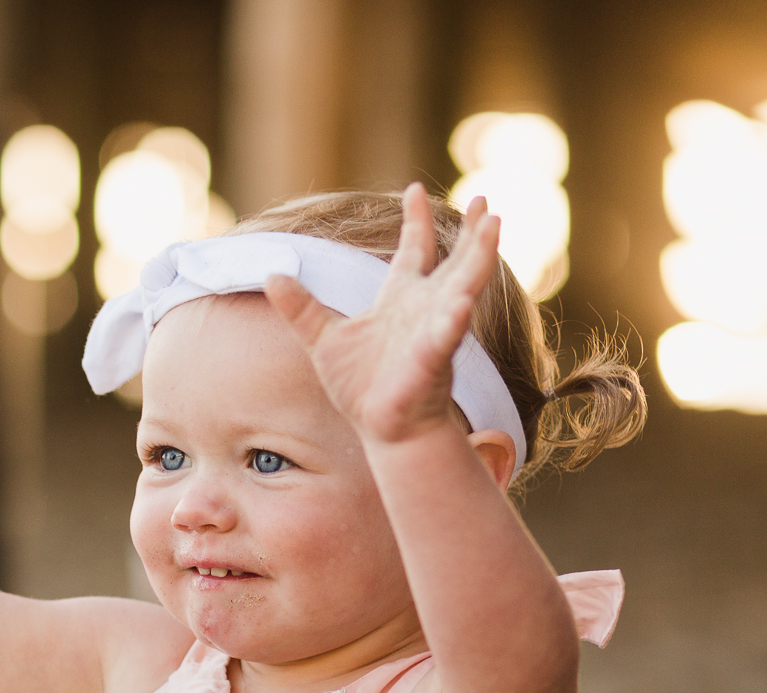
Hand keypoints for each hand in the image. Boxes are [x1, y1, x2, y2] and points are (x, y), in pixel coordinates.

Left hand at [264, 183, 502, 446]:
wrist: (380, 430)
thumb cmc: (359, 387)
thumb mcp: (321, 339)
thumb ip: (300, 308)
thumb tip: (272, 275)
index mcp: (400, 299)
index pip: (414, 250)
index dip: (416, 220)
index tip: (415, 188)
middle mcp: (424, 310)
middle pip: (455, 261)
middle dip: (474, 231)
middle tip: (487, 199)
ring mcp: (432, 333)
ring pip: (464, 288)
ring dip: (478, 258)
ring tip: (493, 226)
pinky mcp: (430, 363)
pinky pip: (445, 338)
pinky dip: (452, 320)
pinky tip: (461, 302)